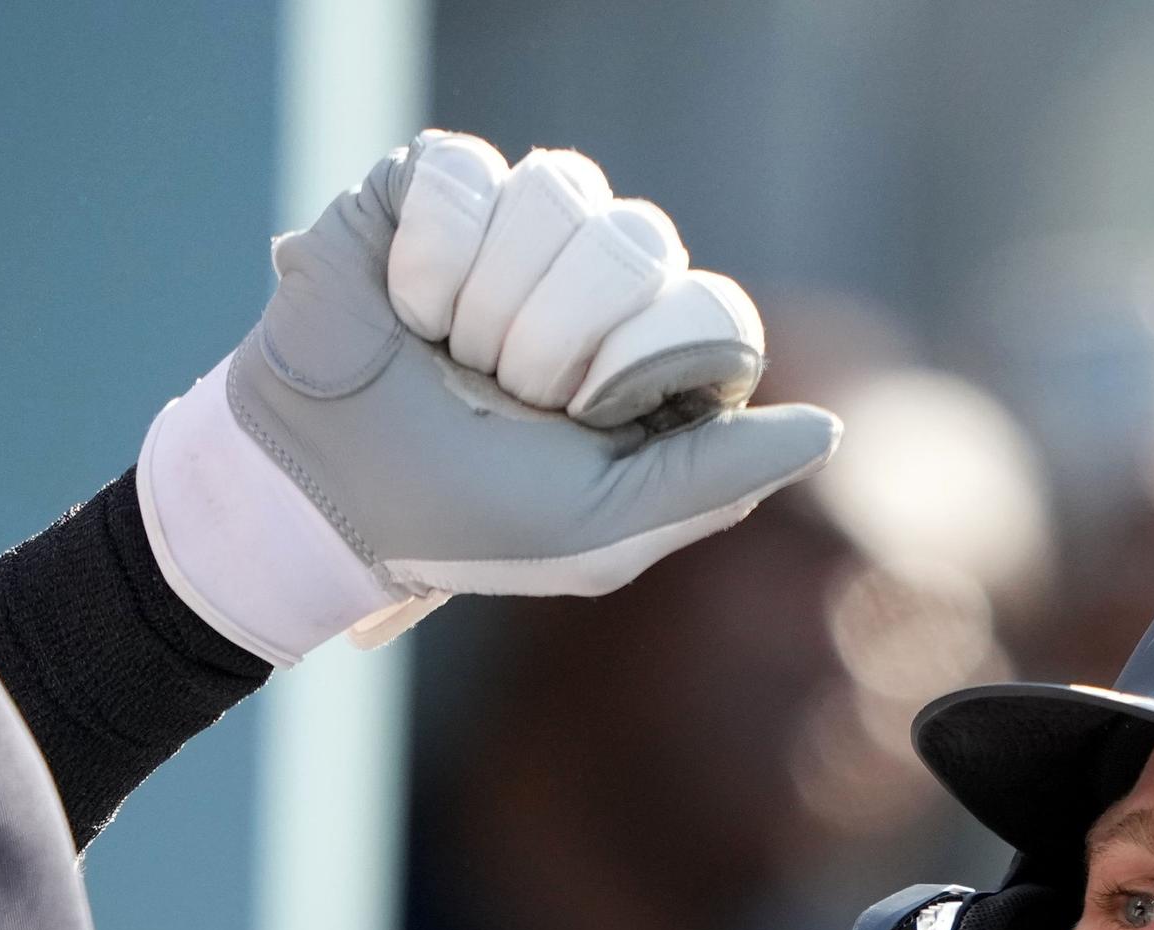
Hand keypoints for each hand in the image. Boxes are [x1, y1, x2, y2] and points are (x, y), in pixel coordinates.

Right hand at [147, 131, 841, 663]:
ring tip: (449, 354)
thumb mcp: (604, 530)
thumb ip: (719, 479)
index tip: (586, 418)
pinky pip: (468, 175)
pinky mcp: (437, 182)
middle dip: (561, 341)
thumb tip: (830, 430)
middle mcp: (597, 278)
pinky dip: (427, 259)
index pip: (712, 309)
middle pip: (641, 244)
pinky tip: (405, 307)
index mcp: (651, 357)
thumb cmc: (464, 517)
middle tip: (505, 394)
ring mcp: (520, 223)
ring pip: (560, 194)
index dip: (650, 357)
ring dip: (490, 304)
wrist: (323, 487)